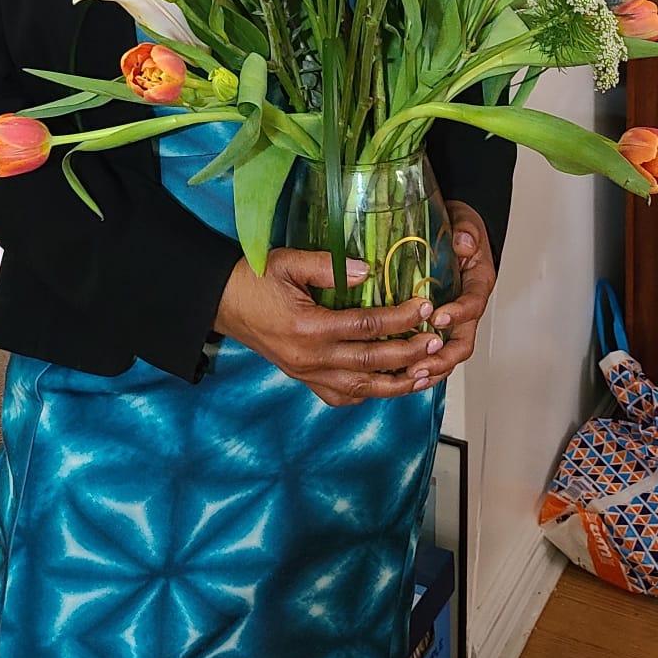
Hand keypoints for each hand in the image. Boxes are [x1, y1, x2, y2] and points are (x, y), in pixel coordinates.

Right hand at [214, 249, 444, 408]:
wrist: (220, 302)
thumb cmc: (253, 277)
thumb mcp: (287, 261)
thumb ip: (327, 266)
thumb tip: (368, 271)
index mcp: (309, 327)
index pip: (366, 327)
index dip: (400, 318)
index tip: (424, 307)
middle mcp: (311, 358)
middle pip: (371, 364)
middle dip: (409, 354)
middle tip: (436, 342)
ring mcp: (307, 373)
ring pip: (361, 389)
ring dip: (397, 384)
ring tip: (425, 374)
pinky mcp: (303, 378)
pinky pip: (340, 396)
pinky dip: (367, 394)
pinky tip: (386, 385)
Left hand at [402, 201, 496, 386]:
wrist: (457, 232)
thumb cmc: (461, 230)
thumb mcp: (466, 223)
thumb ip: (467, 232)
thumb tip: (463, 242)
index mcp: (477, 283)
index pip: (473, 304)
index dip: (458, 314)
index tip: (439, 318)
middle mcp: (467, 307)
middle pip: (462, 342)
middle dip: (442, 357)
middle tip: (420, 365)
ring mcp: (453, 320)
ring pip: (448, 353)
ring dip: (431, 368)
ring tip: (410, 377)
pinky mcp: (437, 325)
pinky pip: (433, 350)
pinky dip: (422, 365)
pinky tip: (403, 376)